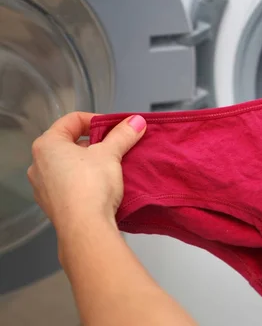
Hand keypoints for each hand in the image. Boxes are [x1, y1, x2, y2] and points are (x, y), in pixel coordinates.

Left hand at [27, 112, 146, 234]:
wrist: (86, 227)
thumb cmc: (91, 185)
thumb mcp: (111, 154)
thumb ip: (123, 135)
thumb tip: (137, 121)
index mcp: (47, 145)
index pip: (72, 120)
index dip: (97, 120)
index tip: (115, 128)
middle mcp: (38, 164)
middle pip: (70, 143)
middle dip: (95, 144)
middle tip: (116, 148)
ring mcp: (43, 187)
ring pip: (69, 165)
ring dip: (90, 163)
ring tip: (111, 167)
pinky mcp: (52, 205)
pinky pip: (69, 185)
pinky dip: (85, 181)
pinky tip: (101, 187)